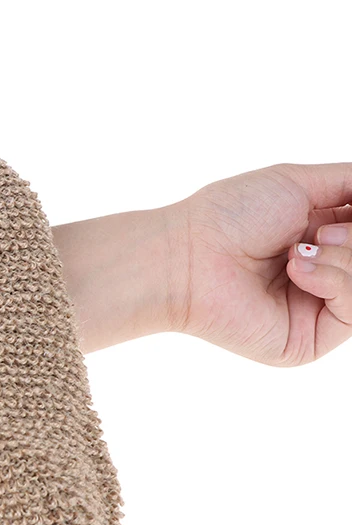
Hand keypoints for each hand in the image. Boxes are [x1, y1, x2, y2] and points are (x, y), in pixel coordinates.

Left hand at [171, 162, 351, 365]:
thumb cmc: (229, 216)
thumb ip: (350, 183)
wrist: (188, 256)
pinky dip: (336, 282)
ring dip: (346, 258)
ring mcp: (315, 310)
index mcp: (321, 240)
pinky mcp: (307, 340)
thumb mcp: (298, 183)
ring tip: (299, 251)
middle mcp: (322, 275)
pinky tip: (297, 270)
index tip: (350, 210)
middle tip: (319, 234)